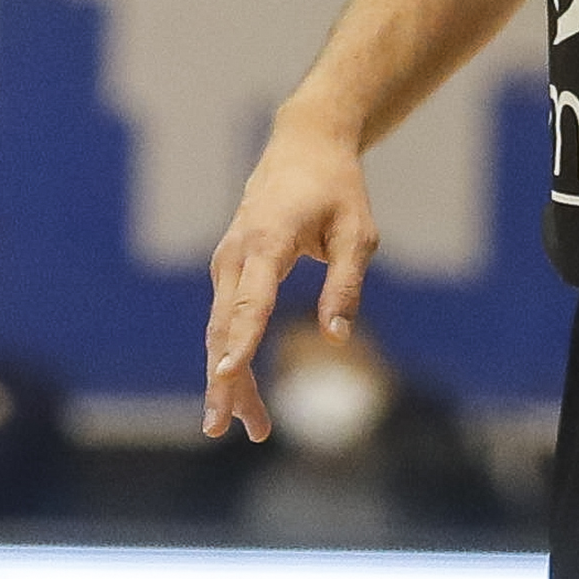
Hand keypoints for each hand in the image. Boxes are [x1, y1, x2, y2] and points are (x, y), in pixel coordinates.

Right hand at [203, 116, 378, 440]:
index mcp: (268, 241)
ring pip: (221, 329)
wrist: (304, 146)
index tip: (226, 376)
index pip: (251, 300)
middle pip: (225, 326)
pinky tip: (242, 389)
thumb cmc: (337, 189)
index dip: (241, 341)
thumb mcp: (358, 233)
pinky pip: (226, 319)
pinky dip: (231, 355)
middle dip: (227, 382)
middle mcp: (237, 252)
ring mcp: (227, 260)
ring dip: (230, 379)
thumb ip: (346, 285)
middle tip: (233, 432)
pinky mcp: (229, 268)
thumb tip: (336, 338)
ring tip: (251, 429)